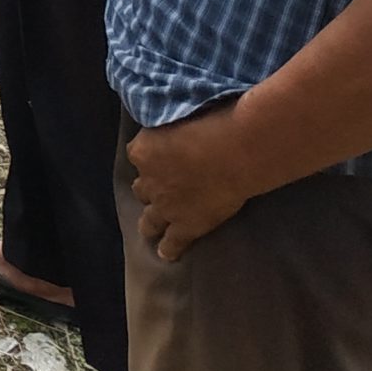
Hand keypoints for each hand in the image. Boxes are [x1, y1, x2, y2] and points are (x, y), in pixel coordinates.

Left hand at [128, 105, 259, 260]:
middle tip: (163, 189)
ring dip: (151, 222)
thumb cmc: (212, 124)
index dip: (150, 158)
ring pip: (150, 219)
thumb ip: (172, 127)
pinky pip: (172, 242)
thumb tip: (176, 126)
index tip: (160, 158)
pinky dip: (169, 248)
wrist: (234, 152)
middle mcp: (148, 180)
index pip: (137, 154)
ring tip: (151, 229)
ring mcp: (165, 207)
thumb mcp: (180, 116)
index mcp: (143, 150)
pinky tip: (167, 254)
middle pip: (142, 188)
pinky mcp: (186, 226)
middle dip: (150, 188)